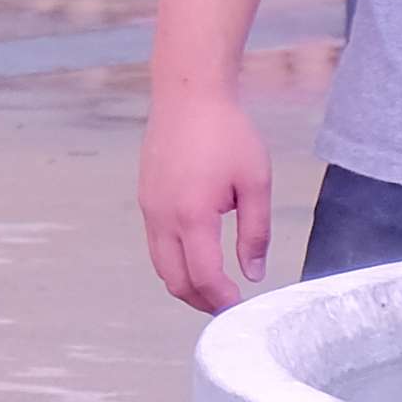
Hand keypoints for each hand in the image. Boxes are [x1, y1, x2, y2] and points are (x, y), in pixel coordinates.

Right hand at [138, 89, 279, 314]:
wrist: (188, 94)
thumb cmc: (227, 132)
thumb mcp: (255, 182)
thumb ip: (255, 232)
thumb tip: (254, 273)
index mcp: (192, 215)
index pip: (204, 276)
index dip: (223, 300)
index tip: (241, 307)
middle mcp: (163, 216)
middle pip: (175, 280)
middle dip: (201, 300)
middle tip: (228, 305)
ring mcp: (149, 208)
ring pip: (160, 265)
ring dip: (185, 283)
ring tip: (215, 287)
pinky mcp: (146, 198)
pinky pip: (155, 244)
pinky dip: (174, 261)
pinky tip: (198, 254)